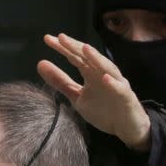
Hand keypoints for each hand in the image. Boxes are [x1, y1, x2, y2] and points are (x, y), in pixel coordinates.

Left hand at [37, 33, 150, 151]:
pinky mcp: (125, 96)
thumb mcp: (77, 96)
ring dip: (96, 58)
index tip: (47, 39)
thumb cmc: (103, 109)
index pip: (75, 57)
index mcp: (91, 73)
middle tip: (61, 37)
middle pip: (89, 58)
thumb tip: (40, 64)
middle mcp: (103, 74)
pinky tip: (105, 77)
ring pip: (106, 68)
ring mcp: (116, 83)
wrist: (125, 127)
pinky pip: (119, 88)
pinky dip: (113, 83)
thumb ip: (60, 82)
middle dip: (76, 47)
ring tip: (85, 49)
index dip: (62, 48)